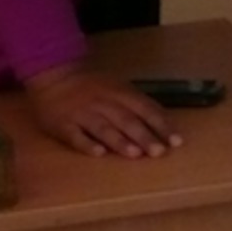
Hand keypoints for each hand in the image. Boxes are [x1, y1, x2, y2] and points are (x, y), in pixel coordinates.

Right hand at [24, 61, 181, 157]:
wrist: (54, 76)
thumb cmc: (92, 87)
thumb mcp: (118, 88)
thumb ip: (137, 105)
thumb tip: (163, 124)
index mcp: (121, 93)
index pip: (146, 110)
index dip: (162, 125)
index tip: (176, 141)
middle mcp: (104, 104)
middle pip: (127, 121)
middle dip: (144, 136)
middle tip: (159, 152)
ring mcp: (82, 114)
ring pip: (103, 128)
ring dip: (120, 141)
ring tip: (135, 154)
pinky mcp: (63, 125)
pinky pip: (75, 136)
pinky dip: (87, 144)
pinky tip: (98, 154)